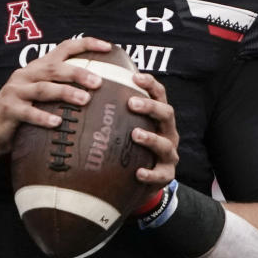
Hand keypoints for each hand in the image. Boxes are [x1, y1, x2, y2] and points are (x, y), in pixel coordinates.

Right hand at [0, 37, 111, 153]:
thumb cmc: (23, 109)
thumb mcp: (41, 94)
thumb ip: (62, 89)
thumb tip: (100, 93)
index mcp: (38, 67)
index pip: (64, 48)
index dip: (86, 44)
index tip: (107, 47)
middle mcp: (27, 74)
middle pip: (55, 68)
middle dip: (78, 73)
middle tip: (98, 82)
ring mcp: (16, 90)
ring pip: (43, 88)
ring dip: (65, 93)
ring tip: (84, 100)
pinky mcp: (8, 108)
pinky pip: (27, 112)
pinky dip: (43, 117)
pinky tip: (57, 123)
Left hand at [128, 72, 178, 187]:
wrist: (143, 181)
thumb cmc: (132, 147)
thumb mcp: (128, 127)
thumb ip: (117, 112)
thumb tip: (87, 89)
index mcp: (159, 117)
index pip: (159, 95)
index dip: (150, 84)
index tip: (135, 77)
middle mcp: (168, 132)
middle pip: (166, 114)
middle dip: (150, 107)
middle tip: (131, 103)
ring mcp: (169, 154)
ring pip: (165, 144)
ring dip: (151, 138)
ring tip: (135, 134)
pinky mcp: (166, 175)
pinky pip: (161, 175)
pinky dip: (150, 174)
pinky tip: (138, 173)